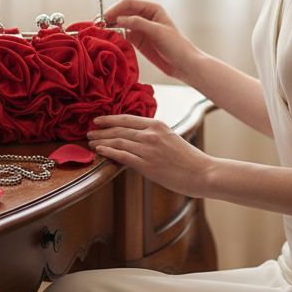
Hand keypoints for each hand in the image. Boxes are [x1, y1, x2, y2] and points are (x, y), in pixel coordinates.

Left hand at [88, 114, 212, 195]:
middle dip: (101, 130)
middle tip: (89, 132)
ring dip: (101, 141)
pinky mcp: (147, 165)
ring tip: (90, 142)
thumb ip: (154, 136)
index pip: (127, 118)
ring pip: (117, 141)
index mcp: (158, 125)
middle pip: (119, 129)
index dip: (110, 119)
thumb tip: (137, 139)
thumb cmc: (189, 160)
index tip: (98, 120)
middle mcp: (151, 134)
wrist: (203, 173)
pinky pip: (121, 155)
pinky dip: (108, 152)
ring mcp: (148, 149)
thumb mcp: (171, 139)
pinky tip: (99, 151)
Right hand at [103, 0, 197, 80]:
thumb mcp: (157, 32)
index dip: (115, 8)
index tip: (104, 17)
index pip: (128, 3)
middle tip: (97, 25)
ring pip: (120, 23)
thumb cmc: (176, 45)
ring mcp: (140, 28)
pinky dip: (115, 36)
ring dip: (110, 26)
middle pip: (122, 12)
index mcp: (152, 8)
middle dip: (110, 17)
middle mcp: (144, 16)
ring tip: (100, 32)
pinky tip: (109, 39)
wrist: (184, 64)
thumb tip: (118, 19)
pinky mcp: (138, 40)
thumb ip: (138, 23)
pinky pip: (123, 35)